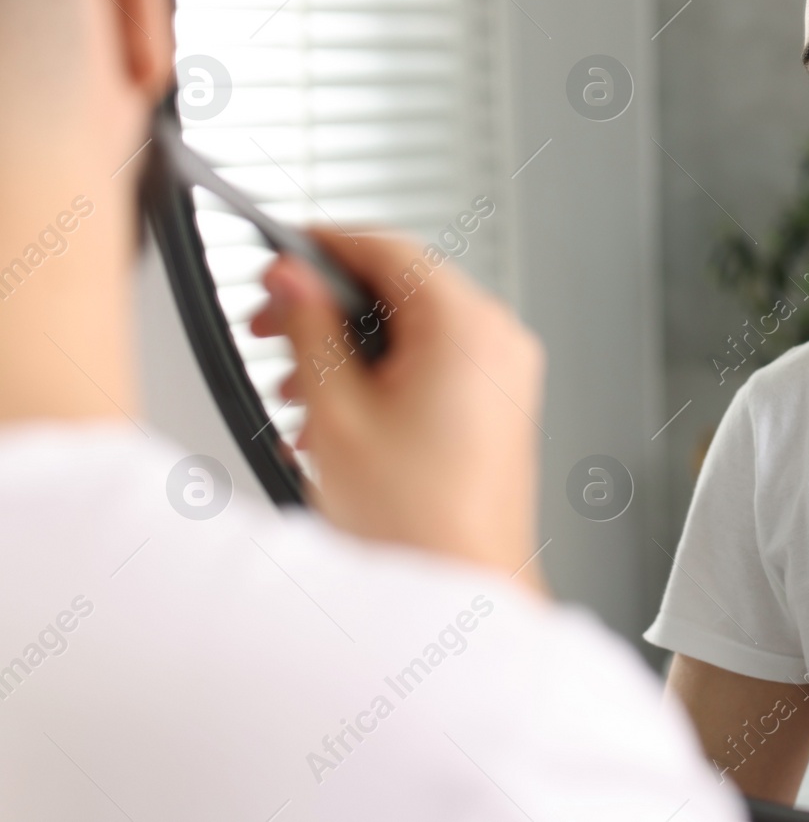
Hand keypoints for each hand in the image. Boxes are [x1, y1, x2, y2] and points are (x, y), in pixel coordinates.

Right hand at [249, 229, 546, 591]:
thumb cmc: (418, 524)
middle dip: (330, 308)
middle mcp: (499, 341)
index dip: (322, 247)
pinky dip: (385, 376)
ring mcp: (507, 375)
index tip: (279, 256)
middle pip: (403, 288)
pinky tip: (336, 415)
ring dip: (350, 349)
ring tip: (297, 390)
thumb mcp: (336, 413)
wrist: (463, 591)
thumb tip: (294, 280)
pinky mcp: (501, 406)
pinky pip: (437, 365)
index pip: (388, 248)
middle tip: (271, 326)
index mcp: (467, 327)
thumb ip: (310, 330)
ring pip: (416, 329)